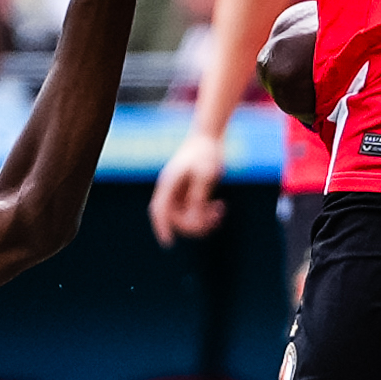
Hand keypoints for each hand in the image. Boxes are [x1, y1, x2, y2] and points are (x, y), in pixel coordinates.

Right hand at [149, 126, 228, 244]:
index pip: (159, 210)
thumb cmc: (207, 152)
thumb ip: (198, 197)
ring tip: (220, 211)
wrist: (211, 136)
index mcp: (169, 183)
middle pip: (174, 217)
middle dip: (193, 224)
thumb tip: (194, 219)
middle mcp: (171, 189)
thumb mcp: (205, 174)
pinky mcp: (190, 191)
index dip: (161, 227)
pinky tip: (220, 206)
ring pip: (186, 216)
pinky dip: (206, 214)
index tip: (168, 243)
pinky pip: (194, 211)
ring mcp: (180, 191)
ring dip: (202, 220)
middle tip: (215, 218)